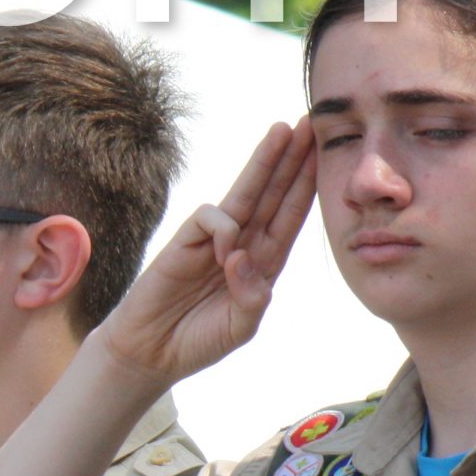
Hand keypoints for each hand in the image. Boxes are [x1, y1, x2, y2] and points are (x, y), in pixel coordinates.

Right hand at [97, 119, 316, 386]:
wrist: (150, 353)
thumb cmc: (197, 342)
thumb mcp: (240, 328)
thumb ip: (253, 298)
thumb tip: (242, 257)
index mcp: (263, 262)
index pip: (290, 215)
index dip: (307, 184)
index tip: (325, 153)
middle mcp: (242, 244)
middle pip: (272, 193)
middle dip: (292, 158)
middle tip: (312, 122)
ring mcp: (212, 241)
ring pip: (244, 193)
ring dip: (265, 162)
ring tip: (283, 131)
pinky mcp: (183, 242)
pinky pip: (210, 219)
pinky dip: (223, 228)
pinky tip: (227, 250)